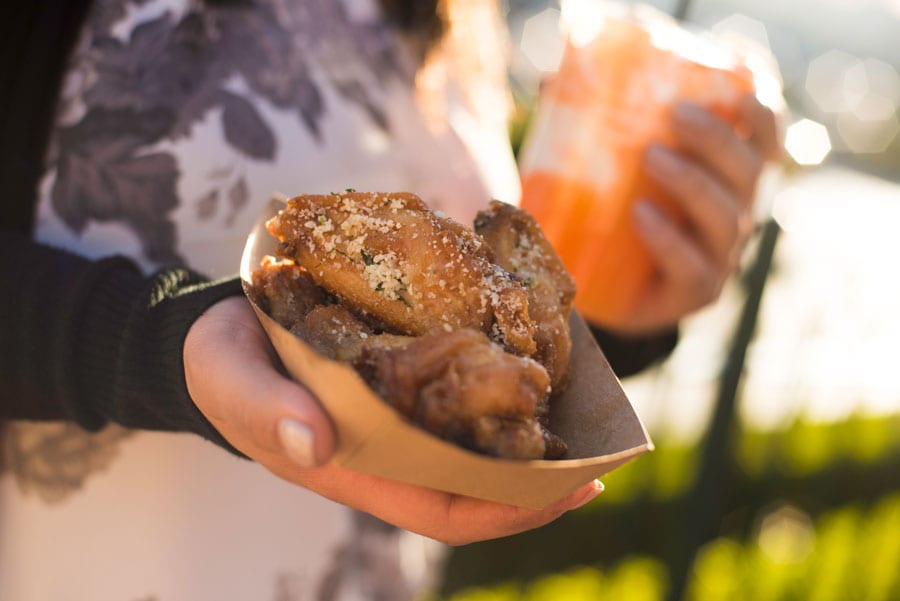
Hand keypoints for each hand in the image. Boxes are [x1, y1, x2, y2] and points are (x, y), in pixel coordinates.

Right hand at [183, 296, 602, 544]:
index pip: (446, 511)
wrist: (221, 331)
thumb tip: (315, 444)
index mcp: (355, 467)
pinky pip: (461, 393)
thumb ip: (264, 412)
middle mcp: (388, 450)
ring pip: (476, 438)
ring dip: (530, 429)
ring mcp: (398, 416)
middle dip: (542, 476)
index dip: (510, 510)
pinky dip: (498, 382)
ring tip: (587, 406)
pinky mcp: (400, 378)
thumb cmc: (223, 366)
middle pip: (478, 481)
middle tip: (606, 450)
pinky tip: (531, 355)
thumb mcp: (231, 384)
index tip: (572, 488)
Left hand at [609, 95, 779, 335]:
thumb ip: (595, 129)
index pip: (764, 140)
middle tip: (674, 114)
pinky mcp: (698, 292)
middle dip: (717, 138)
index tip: (739, 85)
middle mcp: (735, 213)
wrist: (604, 291)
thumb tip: (548, 83)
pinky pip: (694, 266)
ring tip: (651, 156)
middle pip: (749, 172)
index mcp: (729, 178)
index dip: (762, 113)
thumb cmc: (616, 217)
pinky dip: (669, 239)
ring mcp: (721, 256)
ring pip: (728, 217)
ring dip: (693, 182)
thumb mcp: (614, 170)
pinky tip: (641, 215)